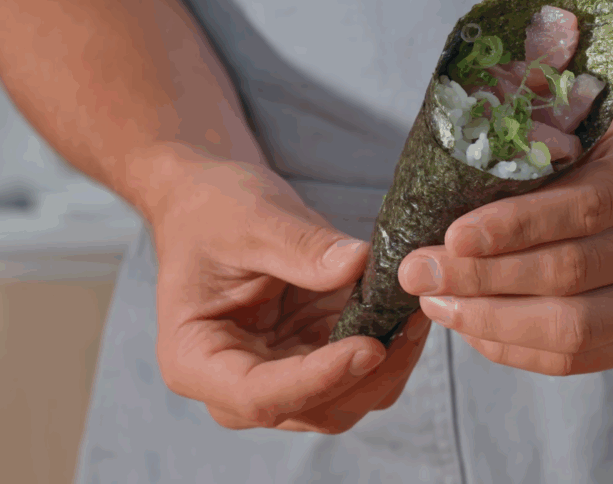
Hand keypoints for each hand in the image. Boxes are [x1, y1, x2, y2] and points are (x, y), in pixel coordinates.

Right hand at [145, 148, 430, 432]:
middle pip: (314, 410)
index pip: (260, 396)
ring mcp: (282, 376)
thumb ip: (301, 249)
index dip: (319, 379)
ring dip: (390, 365)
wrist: (213, 203)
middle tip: (411, 322)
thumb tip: (357, 264)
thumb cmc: (214, 211)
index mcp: (196, 360)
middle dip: (369, 374)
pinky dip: (393, 349)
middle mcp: (237, 385)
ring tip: (417, 312)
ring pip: (349, 400)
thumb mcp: (251, 220)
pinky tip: (410, 311)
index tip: (369, 346)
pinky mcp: (316, 358)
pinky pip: (364, 373)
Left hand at [397, 105, 612, 375]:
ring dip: (492, 320)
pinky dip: (517, 346)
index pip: (593, 205)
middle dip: (484, 277)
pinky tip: (473, 325)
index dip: (518, 225)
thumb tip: (456, 191)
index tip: (452, 232)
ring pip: (576, 328)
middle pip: (576, 275)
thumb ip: (562, 156)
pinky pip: (580, 357)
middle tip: (418, 270)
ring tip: (436, 301)